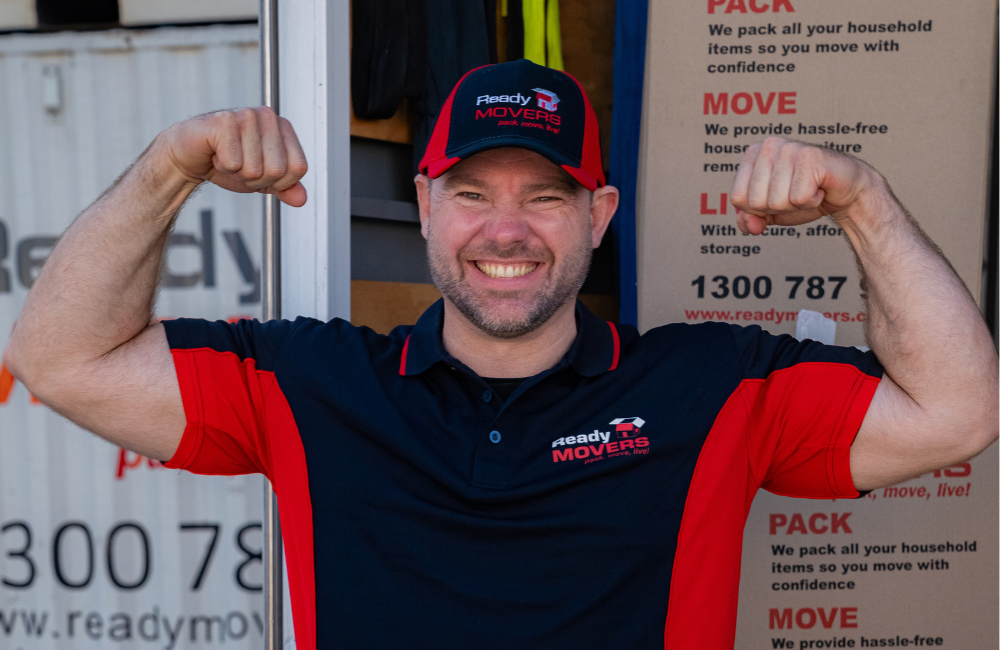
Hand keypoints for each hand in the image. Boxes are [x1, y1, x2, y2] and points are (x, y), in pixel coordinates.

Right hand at [155, 107, 308, 206]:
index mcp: (282, 127)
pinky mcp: (224, 121)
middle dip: (256, 180)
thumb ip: (285, 187)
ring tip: (226, 158)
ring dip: (237, 174)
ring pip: (254, 170)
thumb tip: (301, 199)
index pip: (298, 168)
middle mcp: (268, 116)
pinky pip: (234, 164)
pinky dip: (222, 167)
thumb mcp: (263, 179)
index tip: (260, 172)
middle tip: (240, 165)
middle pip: (277, 171)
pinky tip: (216, 154)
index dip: (279, 182)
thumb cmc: (227, 161)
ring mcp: (246, 116)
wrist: (190, 155)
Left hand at [729, 137, 874, 234]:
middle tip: (795, 194)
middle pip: (755, 202)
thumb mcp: (769, 212)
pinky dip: (811, 202)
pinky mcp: (810, 157)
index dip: (757, 209)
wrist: (845, 193)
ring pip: (776, 202)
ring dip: (795, 205)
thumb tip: (750, 226)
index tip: (777, 197)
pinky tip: (819, 188)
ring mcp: (789, 149)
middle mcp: (768, 146)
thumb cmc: (804, 196)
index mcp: (753, 155)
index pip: (737, 198)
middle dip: (777, 208)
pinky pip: (798, 199)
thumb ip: (749, 220)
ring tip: (808, 189)